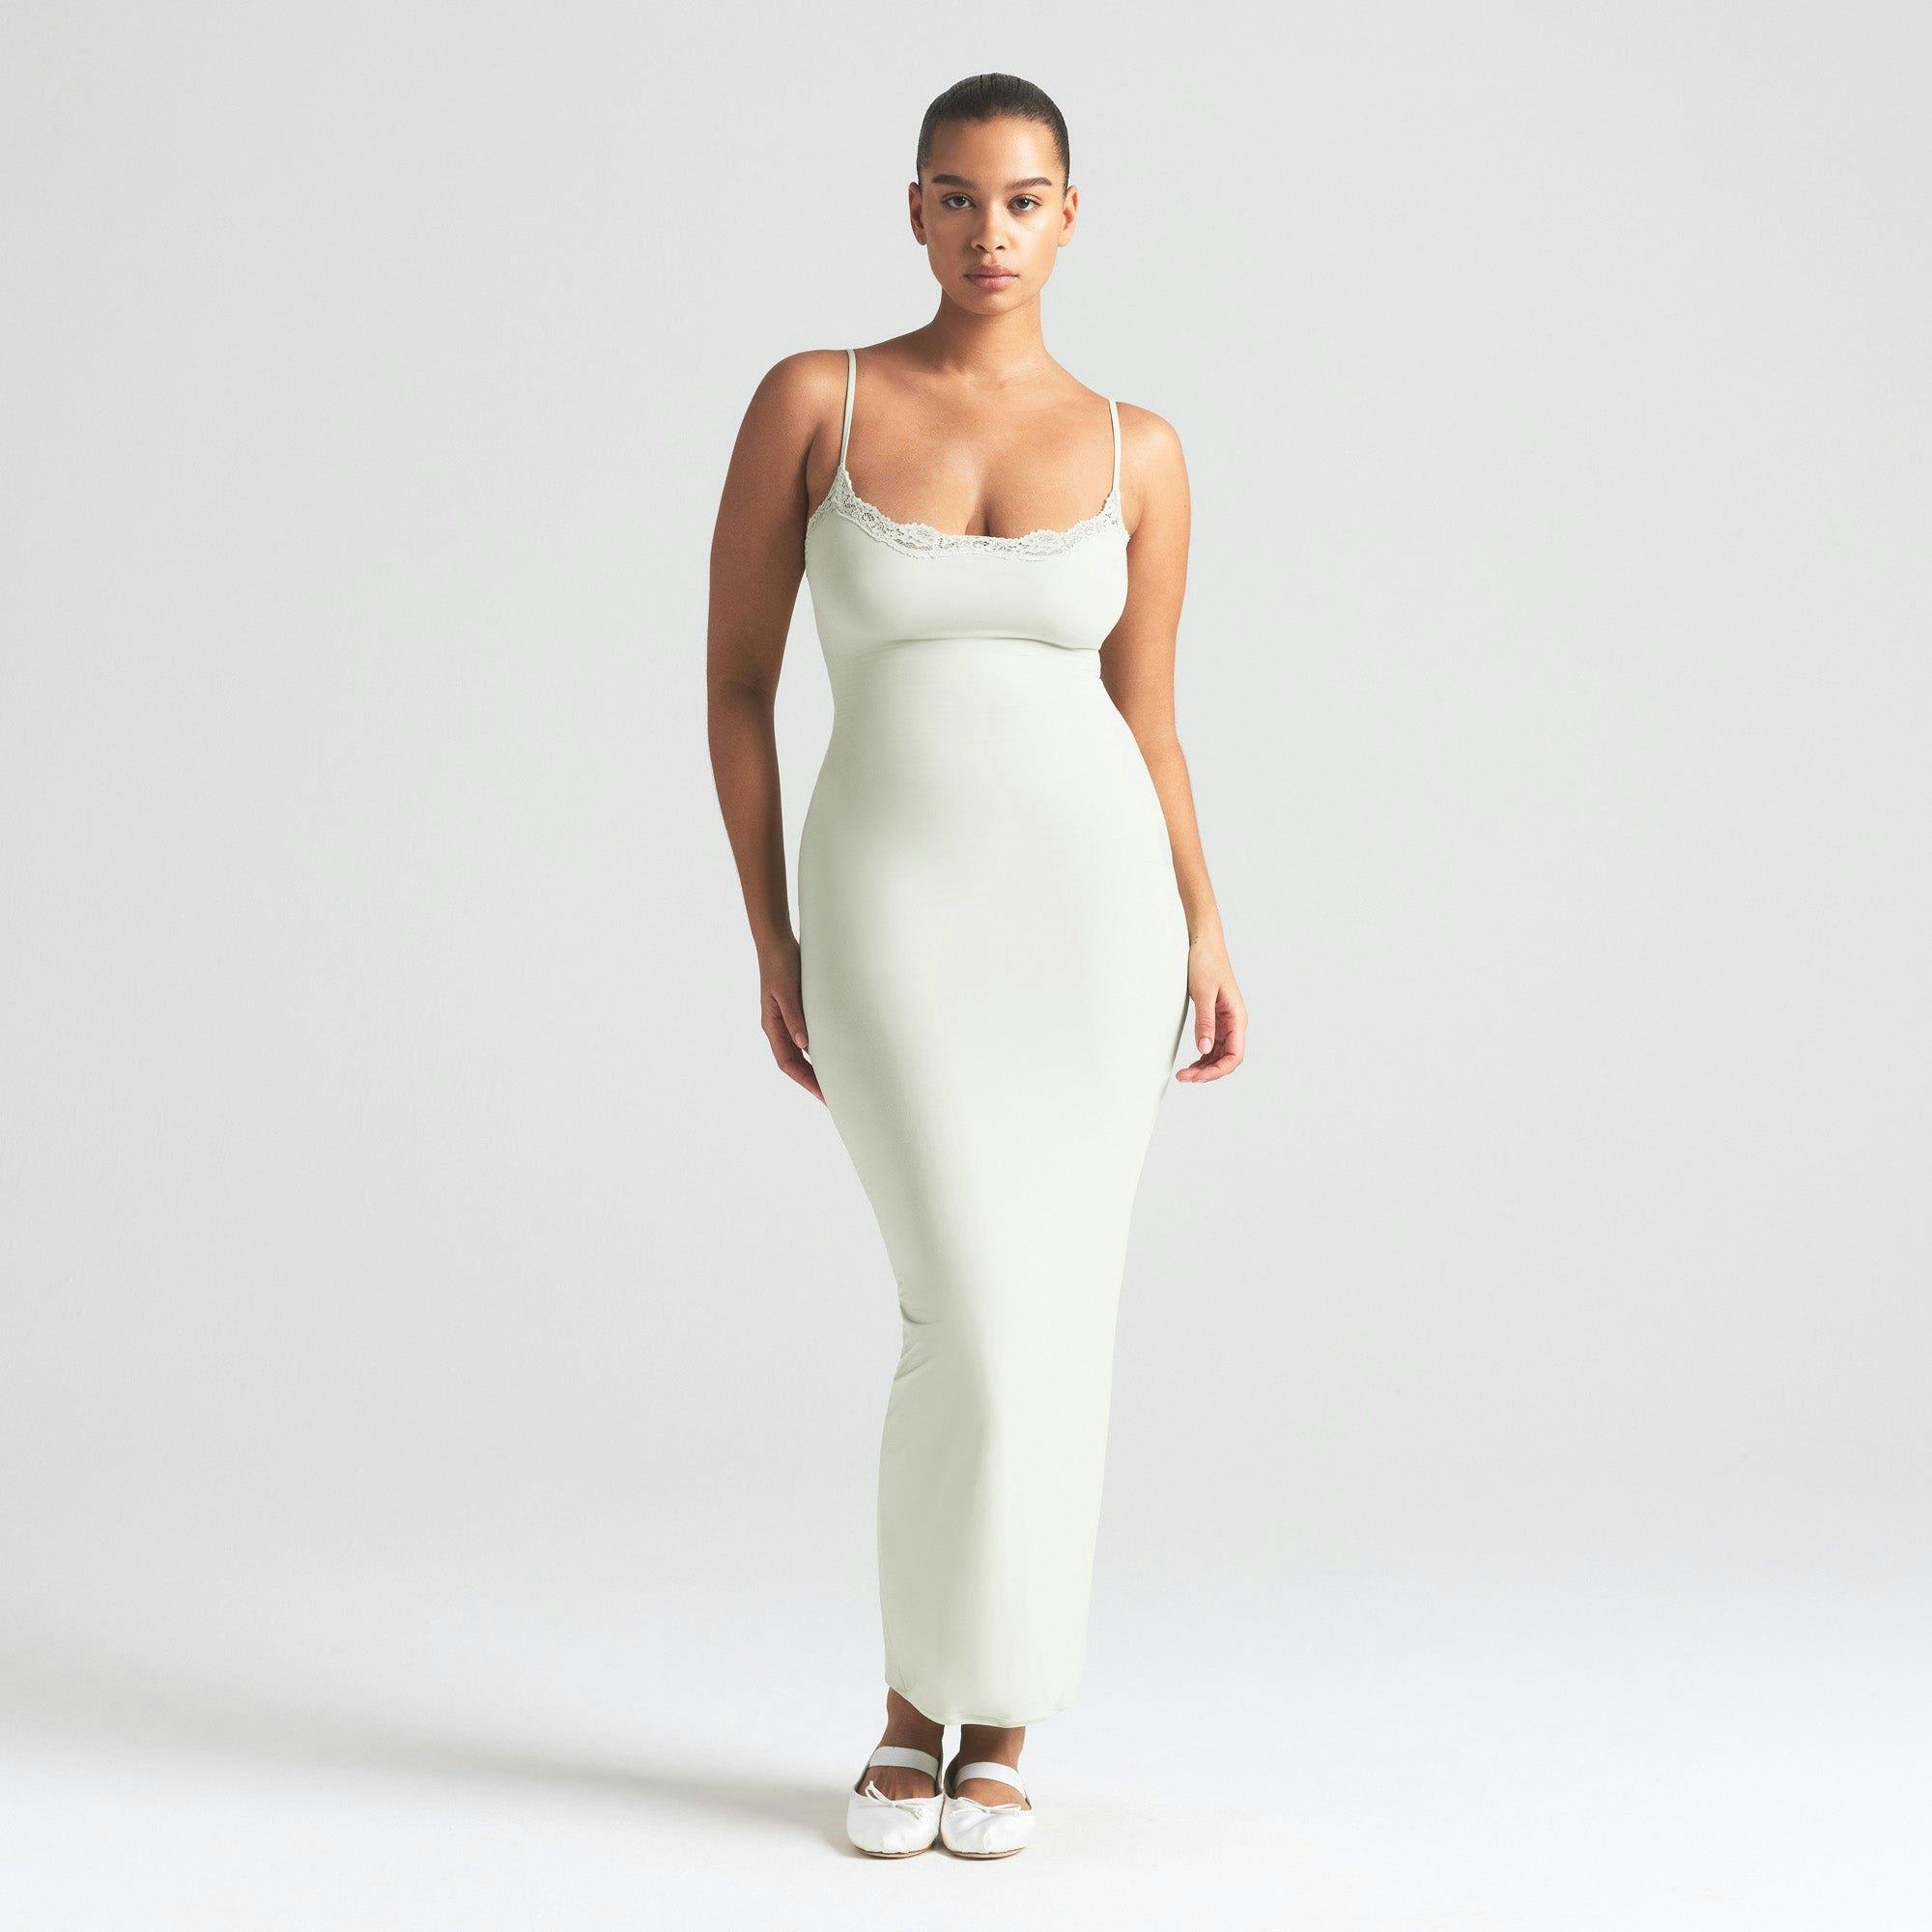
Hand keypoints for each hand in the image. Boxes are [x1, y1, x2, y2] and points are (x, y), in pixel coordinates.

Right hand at [758, 936, 823, 1103]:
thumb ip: (795, 1017)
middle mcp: (780, 1027)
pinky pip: (808, 1037)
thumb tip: (804, 1045)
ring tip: (835, 1081)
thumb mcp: (787, 991)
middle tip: (833, 1097)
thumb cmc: (780, 965)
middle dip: (812, 1081)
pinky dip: (819, 1049)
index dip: (804, 1081)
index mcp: (773, 1026)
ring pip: (802, 1052)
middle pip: (796, 1063)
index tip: (821, 1095)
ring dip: (816, 1067)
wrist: (777, 942)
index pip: (788, 1063)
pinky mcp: (798, 1010)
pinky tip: (834, 1054)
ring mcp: (788, 1020)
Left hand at [1178, 935, 1246, 1082]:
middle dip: (1208, 1072)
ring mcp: (1226, 1021)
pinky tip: (1192, 1062)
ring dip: (1205, 1067)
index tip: (1198, 1077)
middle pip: (1227, 1059)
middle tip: (1185, 1078)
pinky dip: (1203, 1056)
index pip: (1234, 1055)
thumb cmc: (1206, 962)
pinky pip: (1213, 1044)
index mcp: (1237, 1017)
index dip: (1217, 1071)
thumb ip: (1205, 1021)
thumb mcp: (1203, 992)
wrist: (1204, 943)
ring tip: (1185, 1074)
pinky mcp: (1216, 1017)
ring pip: (1219, 1054)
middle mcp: (1235, 1022)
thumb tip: (1204, 1049)